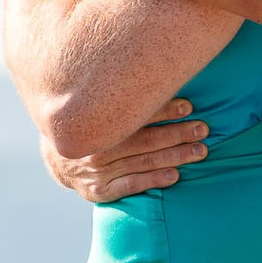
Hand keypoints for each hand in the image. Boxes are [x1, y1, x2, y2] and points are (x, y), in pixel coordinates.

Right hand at [41, 101, 209, 202]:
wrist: (58, 159)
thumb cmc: (89, 127)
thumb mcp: (95, 109)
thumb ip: (120, 97)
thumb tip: (160, 71)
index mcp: (96, 121)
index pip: (134, 115)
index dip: (162, 110)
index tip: (188, 107)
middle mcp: (96, 146)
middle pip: (144, 139)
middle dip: (177, 133)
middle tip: (203, 129)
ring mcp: (97, 171)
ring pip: (143, 161)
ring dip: (175, 156)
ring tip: (200, 151)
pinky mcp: (99, 191)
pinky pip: (130, 185)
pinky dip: (153, 180)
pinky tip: (174, 175)